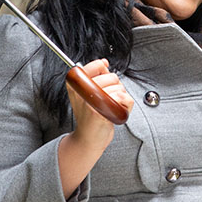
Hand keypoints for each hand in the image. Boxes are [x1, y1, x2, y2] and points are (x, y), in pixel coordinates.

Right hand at [57, 59, 133, 197]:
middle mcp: (80, 92)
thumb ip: (96, 76)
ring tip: (110, 108)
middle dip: (116, 88)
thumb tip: (104, 62)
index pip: (97, 65)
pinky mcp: (100, 113)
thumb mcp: (87, 93)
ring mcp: (90, 103)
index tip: (103, 83)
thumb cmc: (90, 116)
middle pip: (112, 77)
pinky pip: (124, 100)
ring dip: (120, 99)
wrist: (88, 139)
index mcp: (75, 84)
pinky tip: (116, 113)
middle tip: (108, 101)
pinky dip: (126, 107)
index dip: (105, 72)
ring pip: (119, 89)